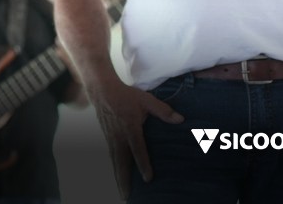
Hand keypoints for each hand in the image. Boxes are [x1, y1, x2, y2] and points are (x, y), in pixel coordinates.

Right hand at [91, 78, 182, 200]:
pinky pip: (112, 158)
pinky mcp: (107, 139)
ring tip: (123, 194)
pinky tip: (119, 178)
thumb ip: (163, 110)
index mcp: (130, 127)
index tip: (148, 178)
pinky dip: (116, 170)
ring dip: (119, 178)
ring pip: (115, 162)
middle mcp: (119, 136)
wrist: (102, 91)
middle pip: (122, 162)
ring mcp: (111, 139)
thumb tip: (180, 119)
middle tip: (126, 196)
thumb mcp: (146, 99)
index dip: (143, 164)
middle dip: (124, 180)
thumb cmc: (125, 95)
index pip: (137, 149)